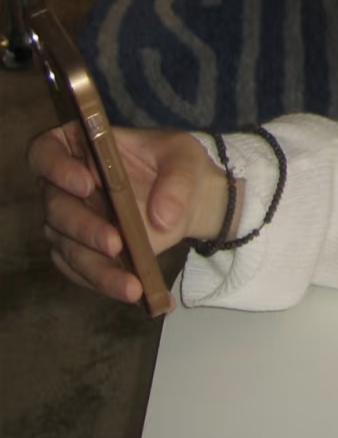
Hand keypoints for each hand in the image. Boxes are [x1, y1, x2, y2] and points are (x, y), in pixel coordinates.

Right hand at [28, 123, 228, 307]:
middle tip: (115, 243)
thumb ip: (176, 182)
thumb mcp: (185, 159)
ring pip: (67, 247)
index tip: (85, 183)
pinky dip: (106, 283)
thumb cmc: (178, 166)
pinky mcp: (84, 252)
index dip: (56, 167)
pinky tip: (132, 290)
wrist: (192, 198)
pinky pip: (83, 271)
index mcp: (81, 147)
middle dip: (83, 228)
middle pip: (55, 208)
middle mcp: (67, 186)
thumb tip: (161, 219)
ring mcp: (73, 222)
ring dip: (97, 267)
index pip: (46, 152)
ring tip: (132, 285)